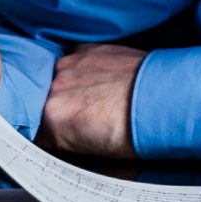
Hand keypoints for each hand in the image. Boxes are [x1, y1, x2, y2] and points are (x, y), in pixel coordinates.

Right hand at [40, 43, 142, 158]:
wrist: (166, 101)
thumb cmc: (135, 134)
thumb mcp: (94, 152)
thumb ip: (67, 142)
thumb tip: (62, 141)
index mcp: (52, 118)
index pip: (35, 131)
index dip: (46, 137)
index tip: (57, 140)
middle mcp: (54, 87)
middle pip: (43, 102)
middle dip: (58, 112)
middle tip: (83, 123)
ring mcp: (70, 64)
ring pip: (58, 79)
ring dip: (70, 89)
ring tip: (96, 100)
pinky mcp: (88, 49)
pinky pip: (75, 61)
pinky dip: (83, 71)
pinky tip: (102, 81)